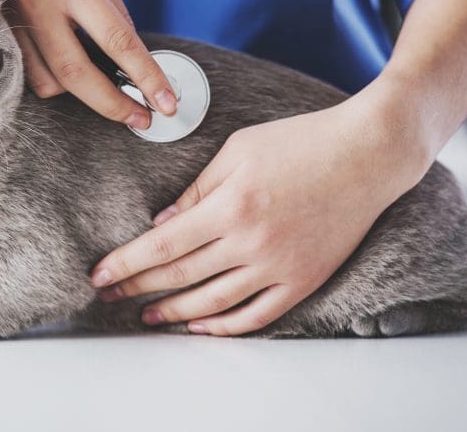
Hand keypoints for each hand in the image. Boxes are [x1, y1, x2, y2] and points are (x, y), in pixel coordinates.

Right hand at [0, 0, 177, 126]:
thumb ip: (113, 12)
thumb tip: (136, 63)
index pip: (117, 39)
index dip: (145, 77)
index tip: (165, 104)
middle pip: (76, 73)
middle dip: (112, 104)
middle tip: (140, 119)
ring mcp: (9, 18)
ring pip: (47, 81)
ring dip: (77, 90)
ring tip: (93, 75)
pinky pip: (27, 74)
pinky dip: (50, 77)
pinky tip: (60, 61)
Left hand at [89, 94, 430, 335]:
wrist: (367, 154)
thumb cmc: (300, 141)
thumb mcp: (238, 150)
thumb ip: (196, 190)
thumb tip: (162, 225)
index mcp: (231, 205)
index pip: (164, 246)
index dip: (127, 263)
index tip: (99, 275)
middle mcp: (252, 242)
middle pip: (181, 276)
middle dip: (138, 287)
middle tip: (110, 295)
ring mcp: (280, 265)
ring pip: (214, 302)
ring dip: (175, 313)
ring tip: (147, 316)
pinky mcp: (305, 279)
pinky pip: (259, 315)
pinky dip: (226, 326)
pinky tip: (202, 326)